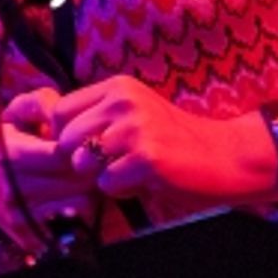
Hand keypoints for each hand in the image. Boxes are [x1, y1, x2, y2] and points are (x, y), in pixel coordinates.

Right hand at [0, 87, 100, 255]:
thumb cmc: (8, 141)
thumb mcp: (17, 113)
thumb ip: (42, 103)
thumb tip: (65, 111)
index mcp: (11, 155)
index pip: (62, 154)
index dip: (81, 145)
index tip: (88, 139)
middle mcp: (14, 189)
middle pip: (75, 180)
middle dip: (92, 167)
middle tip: (98, 157)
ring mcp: (22, 216)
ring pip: (79, 202)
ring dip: (91, 188)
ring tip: (89, 174)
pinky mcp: (30, 236)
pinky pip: (72, 223)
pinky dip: (81, 208)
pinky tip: (78, 195)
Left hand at [50, 77, 276, 219]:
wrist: (226, 156)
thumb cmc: (176, 142)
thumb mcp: (136, 114)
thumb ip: (100, 117)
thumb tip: (52, 136)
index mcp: (119, 87)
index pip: (62, 111)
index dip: (68, 137)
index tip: (88, 150)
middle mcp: (124, 101)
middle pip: (65, 139)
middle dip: (81, 161)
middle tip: (112, 166)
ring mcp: (135, 128)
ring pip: (82, 163)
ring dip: (101, 176)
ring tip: (130, 171)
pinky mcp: (147, 157)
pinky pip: (106, 183)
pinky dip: (121, 190)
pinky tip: (145, 181)